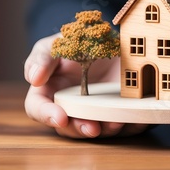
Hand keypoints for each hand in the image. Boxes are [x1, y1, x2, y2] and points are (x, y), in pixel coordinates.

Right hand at [24, 34, 148, 137]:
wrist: (112, 39)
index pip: (39, 109)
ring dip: (106, 130)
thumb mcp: (58, 43)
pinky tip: (136, 120)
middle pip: (69, 128)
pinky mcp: (119, 111)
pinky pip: (125, 125)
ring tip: (116, 123)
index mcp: (50, 91)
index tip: (60, 117)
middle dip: (80, 129)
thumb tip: (34, 79)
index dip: (46, 115)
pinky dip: (131, 124)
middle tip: (92, 128)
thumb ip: (42, 57)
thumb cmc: (78, 42)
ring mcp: (96, 111)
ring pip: (98, 130)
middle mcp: (72, 106)